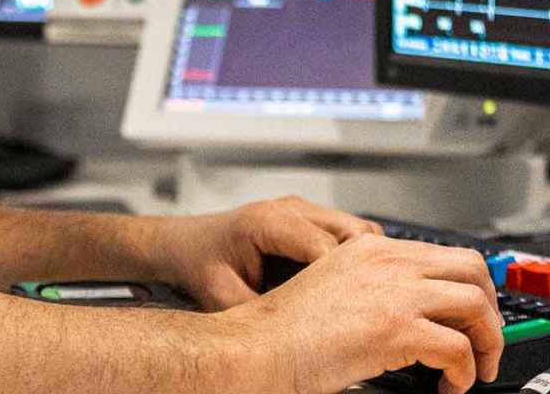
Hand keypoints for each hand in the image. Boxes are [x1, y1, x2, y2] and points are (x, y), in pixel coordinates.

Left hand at [144, 195, 383, 308]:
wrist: (185, 244)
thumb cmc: (200, 263)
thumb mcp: (221, 296)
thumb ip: (257, 313)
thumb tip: (289, 340)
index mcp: (268, 222)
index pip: (325, 246)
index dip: (343, 280)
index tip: (352, 309)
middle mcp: (290, 209)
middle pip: (354, 231)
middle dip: (363, 268)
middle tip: (364, 304)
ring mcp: (303, 211)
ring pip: (358, 230)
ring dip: (363, 261)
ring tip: (356, 296)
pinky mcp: (310, 220)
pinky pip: (348, 234)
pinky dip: (355, 258)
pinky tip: (345, 285)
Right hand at [222, 234, 504, 393]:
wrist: (258, 347)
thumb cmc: (285, 330)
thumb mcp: (334, 285)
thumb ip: (373, 285)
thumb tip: (414, 310)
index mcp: (371, 249)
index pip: (446, 255)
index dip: (469, 289)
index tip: (472, 317)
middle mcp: (386, 262)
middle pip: (472, 270)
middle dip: (489, 309)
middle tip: (483, 341)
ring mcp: (394, 293)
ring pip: (475, 306)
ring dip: (486, 343)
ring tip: (475, 369)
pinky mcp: (396, 329)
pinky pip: (459, 349)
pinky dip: (465, 372)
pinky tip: (450, 385)